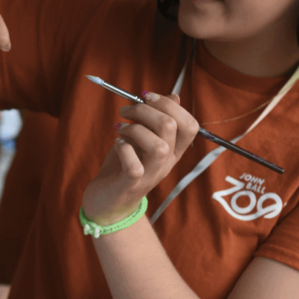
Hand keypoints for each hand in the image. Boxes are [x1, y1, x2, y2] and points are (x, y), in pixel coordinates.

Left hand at [82, 93, 198, 225]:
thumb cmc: (124, 166)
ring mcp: (151, 174)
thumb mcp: (142, 139)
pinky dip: (123, 148)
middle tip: (125, 111)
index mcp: (174, 150)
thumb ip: (157, 119)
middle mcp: (167, 162)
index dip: (169, 104)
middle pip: (171, 127)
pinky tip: (116, 144)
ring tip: (120, 128)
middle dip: (145, 110)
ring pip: (158, 146)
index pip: (190, 124)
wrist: (108, 202)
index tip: (145, 96)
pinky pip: (134, 165)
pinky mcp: (132, 184)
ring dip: (135, 129)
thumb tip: (175, 96)